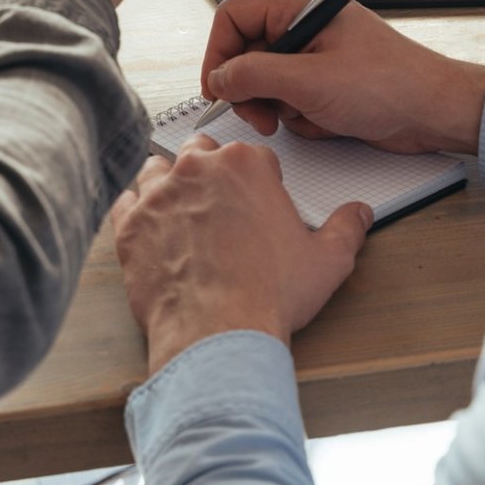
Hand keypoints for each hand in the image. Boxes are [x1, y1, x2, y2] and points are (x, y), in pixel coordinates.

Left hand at [112, 136, 372, 374]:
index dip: (258, 180)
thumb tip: (359, 214)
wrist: (218, 333)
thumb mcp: (327, 261)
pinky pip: (125, 202)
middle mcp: (197, 169)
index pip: (252, 155)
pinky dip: (135, 212)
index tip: (258, 202)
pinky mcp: (129, 224)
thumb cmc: (269, 296)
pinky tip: (150, 229)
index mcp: (245, 165)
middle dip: (209, 171)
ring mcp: (158, 194)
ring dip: (168, 184)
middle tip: (220, 205)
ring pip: (157, 169)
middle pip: (200, 150)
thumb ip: (347, 229)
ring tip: (182, 213)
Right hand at [201, 0, 484, 152]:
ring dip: (277, 107)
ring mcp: (314, 55)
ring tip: (305, 117)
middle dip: (250, 90)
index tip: (217, 89)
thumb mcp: (310, 81)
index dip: (218, 54)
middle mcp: (303, 25)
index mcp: (300, 5)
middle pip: (245, 53)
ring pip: (265, 82)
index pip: (233, 17)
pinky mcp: (324, 82)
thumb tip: (219, 78)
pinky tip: (327, 121)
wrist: (434, 112)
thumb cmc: (390, 85)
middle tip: (260, 116)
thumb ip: (254, 75)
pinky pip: (289, 100)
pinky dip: (300, 117)